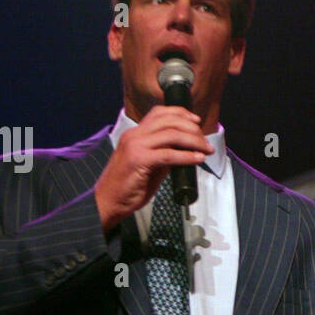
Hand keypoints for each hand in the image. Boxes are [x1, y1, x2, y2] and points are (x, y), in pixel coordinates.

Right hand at [94, 106, 212, 231]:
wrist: (108, 201)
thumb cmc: (127, 187)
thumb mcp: (148, 165)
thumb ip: (163, 155)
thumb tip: (184, 151)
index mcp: (135, 133)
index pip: (159, 112)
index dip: (181, 113)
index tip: (196, 121)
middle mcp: (134, 135)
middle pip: (169, 121)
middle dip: (193, 129)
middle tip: (205, 142)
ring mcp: (135, 146)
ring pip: (171, 134)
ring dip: (194, 141)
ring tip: (206, 150)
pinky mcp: (138, 160)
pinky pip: (168, 154)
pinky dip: (187, 156)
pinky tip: (197, 159)